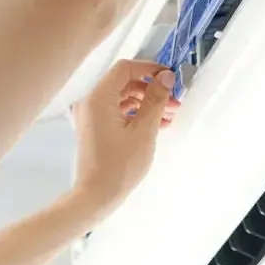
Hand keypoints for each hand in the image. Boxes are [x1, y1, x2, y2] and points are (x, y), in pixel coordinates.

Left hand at [70, 58, 179, 204]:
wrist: (97, 195)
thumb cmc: (118, 166)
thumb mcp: (144, 130)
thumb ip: (155, 99)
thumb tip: (166, 77)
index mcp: (98, 98)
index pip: (125, 69)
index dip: (149, 69)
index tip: (169, 77)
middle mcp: (90, 102)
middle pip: (124, 83)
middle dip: (151, 89)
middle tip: (173, 100)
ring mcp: (91, 116)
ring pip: (123, 98)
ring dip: (146, 102)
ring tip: (168, 114)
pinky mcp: (95, 128)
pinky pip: (117, 111)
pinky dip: (136, 113)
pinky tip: (156, 124)